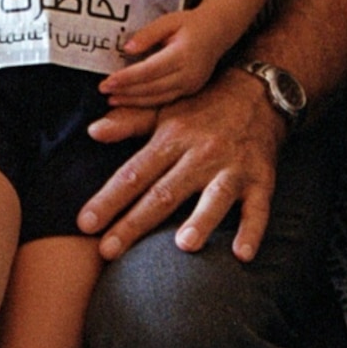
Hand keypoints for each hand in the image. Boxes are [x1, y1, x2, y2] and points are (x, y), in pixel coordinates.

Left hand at [79, 63, 280, 262]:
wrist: (259, 93)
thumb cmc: (204, 108)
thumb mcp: (165, 110)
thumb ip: (129, 123)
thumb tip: (92, 131)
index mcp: (173, 137)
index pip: (135, 172)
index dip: (109, 198)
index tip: (85, 223)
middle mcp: (201, 153)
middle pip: (164, 192)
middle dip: (135, 222)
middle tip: (109, 250)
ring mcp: (232, 168)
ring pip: (215, 196)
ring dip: (202, 220)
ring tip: (185, 245)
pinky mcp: (261, 180)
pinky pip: (258, 208)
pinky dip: (252, 231)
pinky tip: (241, 255)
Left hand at [104, 7, 222, 107]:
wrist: (218, 31)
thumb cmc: (190, 23)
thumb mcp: (168, 21)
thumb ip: (148, 35)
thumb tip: (127, 49)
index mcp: (183, 54)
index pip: (149, 70)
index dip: (126, 78)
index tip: (107, 82)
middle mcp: (188, 73)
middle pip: (151, 87)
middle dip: (125, 91)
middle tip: (103, 90)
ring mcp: (191, 84)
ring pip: (158, 97)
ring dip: (133, 100)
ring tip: (113, 99)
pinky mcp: (191, 90)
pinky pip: (166, 99)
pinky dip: (146, 102)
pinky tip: (131, 100)